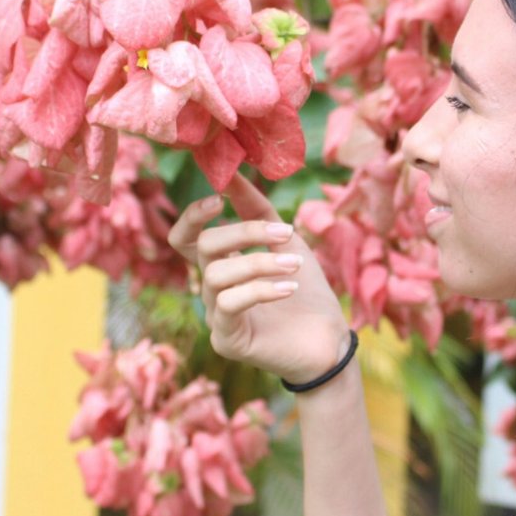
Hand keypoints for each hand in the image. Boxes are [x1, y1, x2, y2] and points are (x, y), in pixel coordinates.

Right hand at [168, 172, 352, 384]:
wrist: (330, 341)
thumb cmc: (306, 292)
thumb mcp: (285, 241)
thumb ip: (257, 209)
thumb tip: (232, 174)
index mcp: (222, 264)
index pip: (185, 238)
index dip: (193, 215)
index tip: (219, 198)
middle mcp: (213, 289)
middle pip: (203, 247)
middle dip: (244, 232)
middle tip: (284, 233)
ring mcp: (216, 316)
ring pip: (215, 275)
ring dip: (259, 262)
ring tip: (294, 264)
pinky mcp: (227, 340)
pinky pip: (228, 304)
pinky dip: (260, 289)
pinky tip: (289, 288)